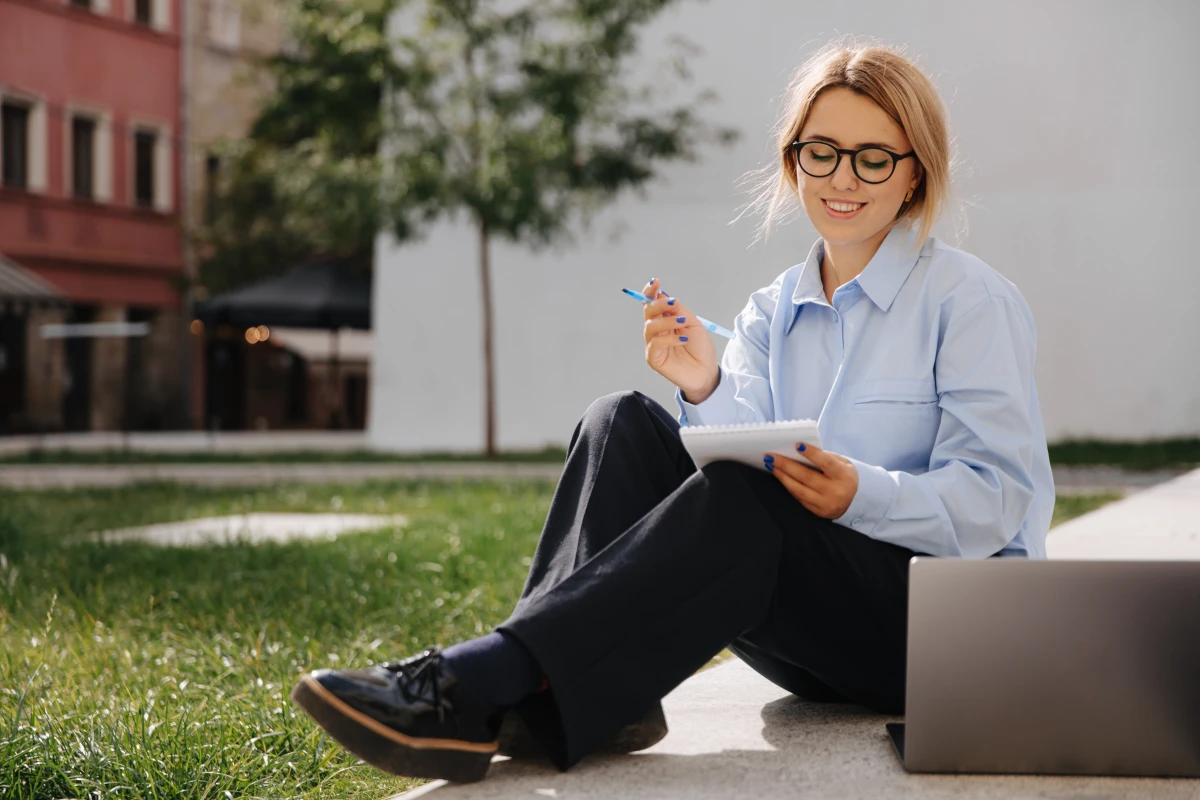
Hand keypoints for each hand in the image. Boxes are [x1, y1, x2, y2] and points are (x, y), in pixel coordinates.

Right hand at [641, 278, 718, 399]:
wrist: (706, 371)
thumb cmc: (700, 348)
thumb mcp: (693, 323)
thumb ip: (678, 310)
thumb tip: (663, 295)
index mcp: (664, 320)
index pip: (651, 303)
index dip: (650, 292)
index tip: (655, 282)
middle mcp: (656, 331)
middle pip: (648, 312)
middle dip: (658, 304)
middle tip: (673, 303)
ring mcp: (653, 344)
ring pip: (650, 327)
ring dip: (667, 321)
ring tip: (683, 323)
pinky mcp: (653, 358)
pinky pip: (656, 344)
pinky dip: (670, 339)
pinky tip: (683, 340)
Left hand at [764, 443, 858, 519]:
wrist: (854, 500)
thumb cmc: (843, 475)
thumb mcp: (842, 463)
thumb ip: (824, 457)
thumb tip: (798, 450)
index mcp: (844, 476)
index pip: (826, 463)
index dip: (812, 454)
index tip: (797, 445)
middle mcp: (835, 491)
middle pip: (807, 477)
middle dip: (786, 465)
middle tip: (772, 456)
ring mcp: (826, 503)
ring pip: (799, 490)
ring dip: (782, 476)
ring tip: (771, 465)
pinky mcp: (817, 511)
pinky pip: (799, 498)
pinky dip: (788, 486)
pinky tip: (780, 476)